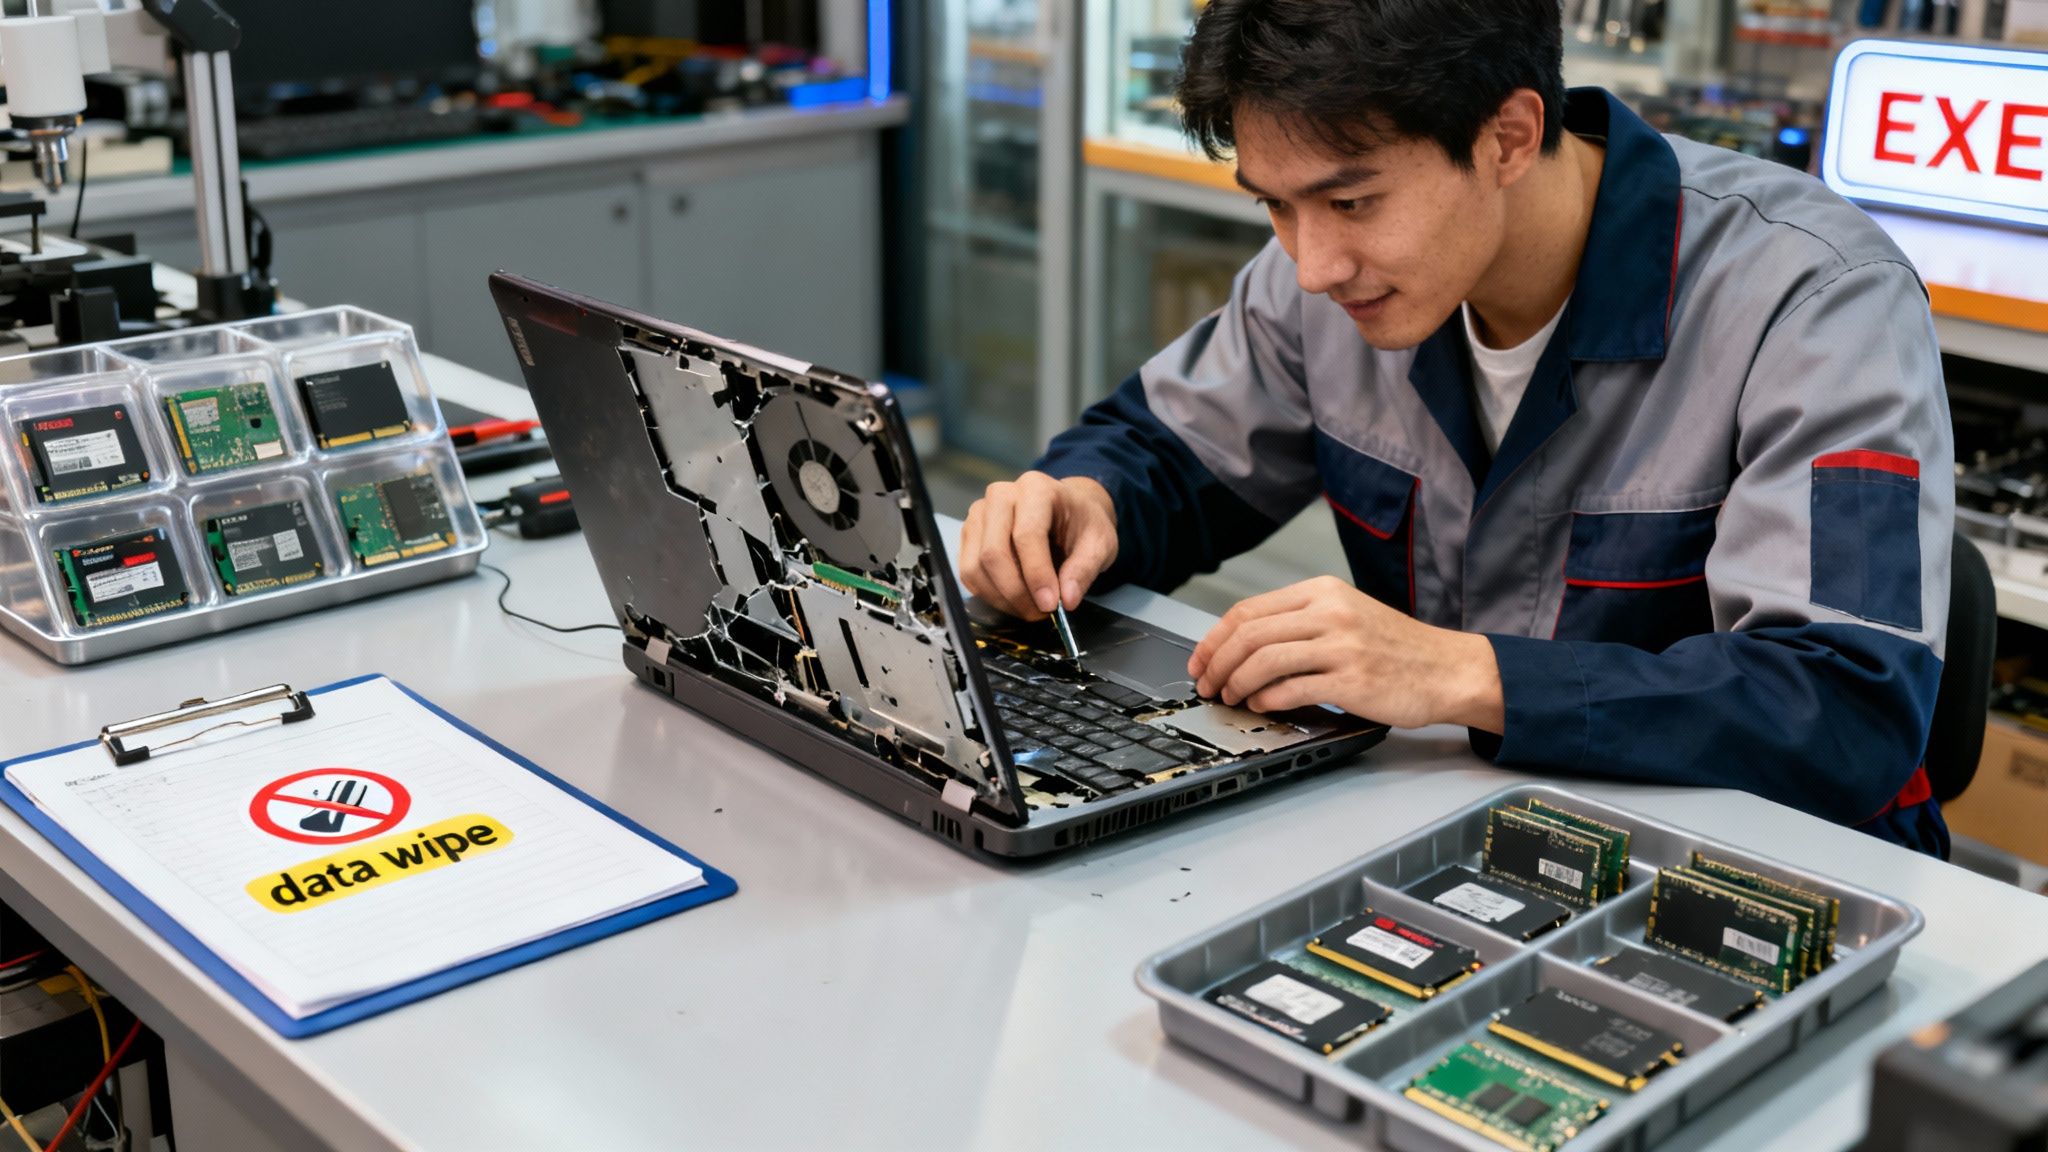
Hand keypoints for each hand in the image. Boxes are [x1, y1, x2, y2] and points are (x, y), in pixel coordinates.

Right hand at [960, 473, 1118, 619]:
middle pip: (993, 552)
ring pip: (975, 566)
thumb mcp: (1100, 543)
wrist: (1067, 511)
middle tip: (1039, 613)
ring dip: (1001, 598)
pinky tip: (1013, 601)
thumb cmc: (1082, 524)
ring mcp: (979, 514)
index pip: (1026, 535)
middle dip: (1016, 592)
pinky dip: (989, 595)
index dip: (1037, 575)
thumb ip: (1084, 569)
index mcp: (1036, 489)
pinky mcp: (970, 534)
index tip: (1050, 605)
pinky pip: (968, 573)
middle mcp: (1000, 496)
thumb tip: (1067, 600)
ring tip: (1029, 609)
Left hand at [1188, 575, 1504, 731]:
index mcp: (1323, 590)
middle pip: (1249, 634)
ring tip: (1232, 698)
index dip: (1214, 639)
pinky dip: (1267, 700)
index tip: (1200, 660)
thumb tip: (1242, 645)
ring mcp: (1342, 645)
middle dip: (1217, 664)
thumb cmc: (1398, 649)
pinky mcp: (1352, 680)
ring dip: (1237, 683)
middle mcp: (1330, 612)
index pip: (1249, 610)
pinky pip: (1292, 689)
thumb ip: (1301, 622)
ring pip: (1264, 660)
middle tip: (1208, 684)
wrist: (1449, 669)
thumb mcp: (1347, 615)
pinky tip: (1262, 706)